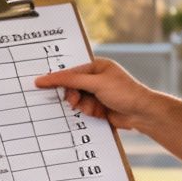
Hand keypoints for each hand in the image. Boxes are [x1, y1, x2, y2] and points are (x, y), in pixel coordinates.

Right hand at [33, 59, 159, 132]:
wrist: (142, 114)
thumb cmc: (124, 92)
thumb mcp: (96, 83)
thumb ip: (72, 80)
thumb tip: (50, 78)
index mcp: (97, 66)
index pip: (71, 71)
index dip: (57, 78)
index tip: (40, 83)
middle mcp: (96, 79)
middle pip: (72, 87)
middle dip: (74, 96)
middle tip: (76, 101)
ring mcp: (98, 94)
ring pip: (77, 100)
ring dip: (83, 106)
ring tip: (94, 108)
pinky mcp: (99, 107)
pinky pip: (84, 109)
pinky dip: (89, 112)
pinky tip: (99, 113)